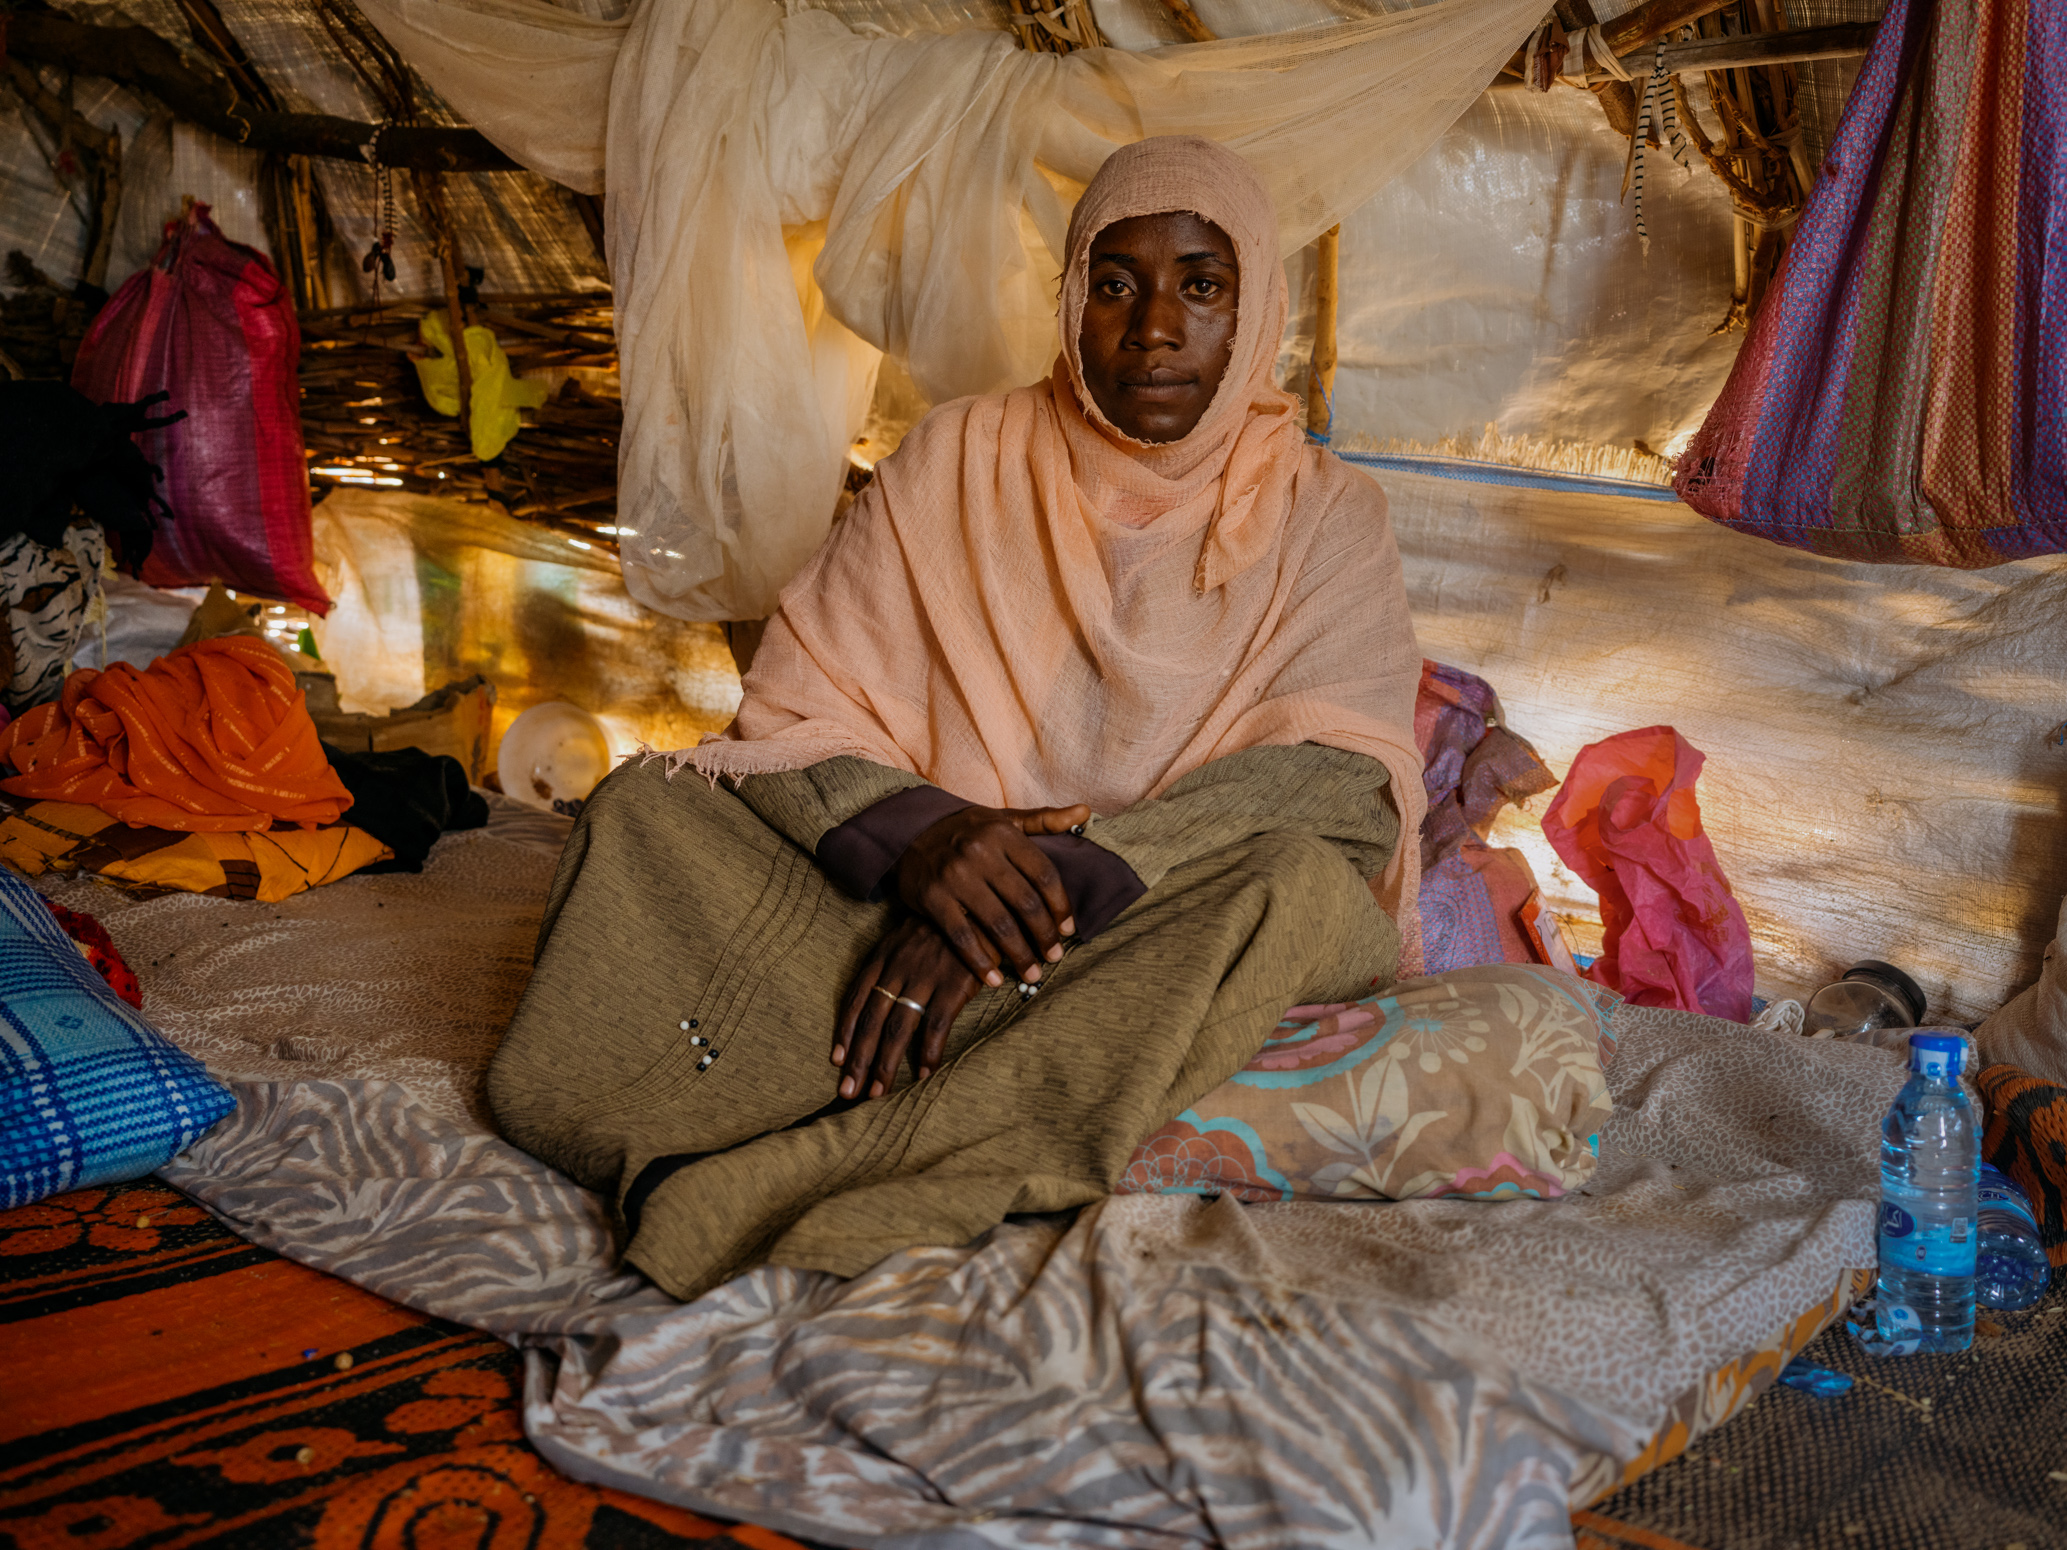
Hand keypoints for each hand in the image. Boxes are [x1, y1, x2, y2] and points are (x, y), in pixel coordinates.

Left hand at [833, 916, 979, 1099]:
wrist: (979, 907)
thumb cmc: (941, 928)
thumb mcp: (904, 939)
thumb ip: (888, 967)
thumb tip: (873, 1002)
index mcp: (882, 957)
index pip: (855, 1000)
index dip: (845, 1033)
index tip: (837, 1061)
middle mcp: (898, 969)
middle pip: (871, 1021)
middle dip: (858, 1060)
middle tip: (848, 1092)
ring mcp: (925, 977)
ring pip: (898, 1029)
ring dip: (885, 1065)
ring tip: (878, 1093)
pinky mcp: (953, 985)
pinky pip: (936, 1026)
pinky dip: (928, 1052)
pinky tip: (922, 1074)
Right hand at [894, 803, 1090, 987]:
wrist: (908, 831)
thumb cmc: (966, 830)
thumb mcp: (1004, 819)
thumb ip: (1044, 820)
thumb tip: (1085, 812)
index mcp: (1003, 833)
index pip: (1043, 874)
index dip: (1061, 906)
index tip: (1069, 930)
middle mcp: (980, 853)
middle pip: (1025, 903)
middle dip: (1044, 935)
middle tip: (1055, 957)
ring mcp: (955, 876)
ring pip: (998, 923)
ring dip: (1019, 955)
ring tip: (1032, 974)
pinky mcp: (932, 898)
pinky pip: (962, 936)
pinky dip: (979, 961)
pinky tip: (993, 979)